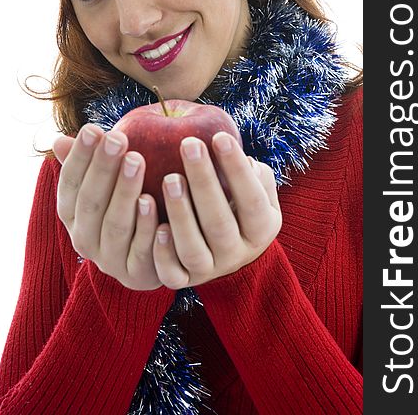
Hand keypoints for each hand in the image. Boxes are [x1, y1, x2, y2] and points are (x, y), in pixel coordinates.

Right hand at [53, 124, 162, 289]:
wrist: (149, 260)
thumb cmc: (126, 207)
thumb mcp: (106, 185)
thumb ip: (87, 164)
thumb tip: (57, 139)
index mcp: (72, 214)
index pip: (70, 183)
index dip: (80, 156)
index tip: (94, 128)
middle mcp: (84, 239)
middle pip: (91, 201)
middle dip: (103, 168)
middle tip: (119, 138)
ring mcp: (109, 260)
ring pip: (115, 225)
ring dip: (125, 192)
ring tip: (137, 161)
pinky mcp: (137, 274)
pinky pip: (141, 251)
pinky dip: (147, 227)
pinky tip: (155, 201)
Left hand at [153, 132, 280, 288]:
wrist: (230, 254)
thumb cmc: (240, 207)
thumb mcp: (258, 192)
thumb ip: (254, 174)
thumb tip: (241, 155)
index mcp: (261, 229)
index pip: (251, 198)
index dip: (236, 169)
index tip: (219, 136)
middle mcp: (237, 253)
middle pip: (219, 222)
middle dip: (203, 181)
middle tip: (188, 145)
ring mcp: (210, 270)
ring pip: (193, 249)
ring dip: (180, 214)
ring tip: (169, 178)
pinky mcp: (184, 281)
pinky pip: (173, 275)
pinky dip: (162, 254)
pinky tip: (156, 227)